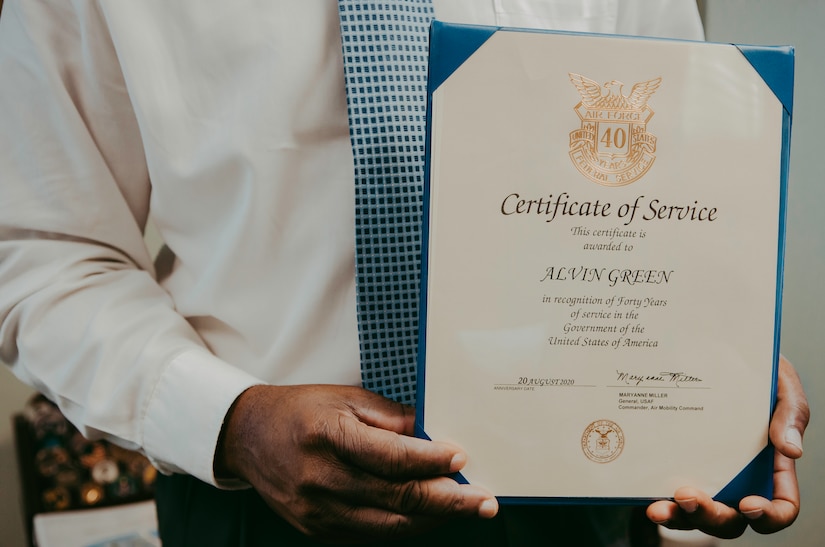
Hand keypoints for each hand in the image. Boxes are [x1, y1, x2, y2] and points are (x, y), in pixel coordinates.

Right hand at [215, 384, 497, 542]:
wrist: (248, 438)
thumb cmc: (301, 411)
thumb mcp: (345, 398)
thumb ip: (389, 417)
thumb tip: (432, 433)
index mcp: (327, 436)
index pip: (389, 456)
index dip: (430, 460)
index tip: (462, 457)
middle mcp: (320, 478)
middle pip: (395, 498)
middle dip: (447, 501)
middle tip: (484, 501)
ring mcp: (316, 511)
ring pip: (388, 525)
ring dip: (433, 519)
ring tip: (467, 509)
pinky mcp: (316, 529)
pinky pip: (370, 534)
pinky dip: (404, 526)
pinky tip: (429, 516)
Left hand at [646, 355, 809, 537]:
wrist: (712, 348)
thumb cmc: (755, 369)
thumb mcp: (780, 383)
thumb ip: (790, 413)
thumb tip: (791, 450)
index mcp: (770, 466)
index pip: (781, 505)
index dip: (769, 514)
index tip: (748, 504)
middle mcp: (737, 478)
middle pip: (731, 517)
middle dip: (710, 515)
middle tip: (688, 496)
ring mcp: (704, 473)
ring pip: (695, 513)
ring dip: (678, 517)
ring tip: (658, 508)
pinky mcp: (674, 464)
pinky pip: (666, 491)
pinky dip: (656, 498)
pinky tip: (642, 494)